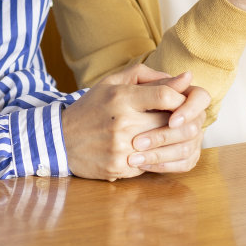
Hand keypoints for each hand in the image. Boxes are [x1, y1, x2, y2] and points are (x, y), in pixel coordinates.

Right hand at [64, 65, 209, 180]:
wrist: (60, 139)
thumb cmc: (91, 108)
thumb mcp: (112, 83)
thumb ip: (148, 77)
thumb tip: (186, 77)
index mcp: (120, 97)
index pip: (165, 96)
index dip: (181, 99)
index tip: (182, 102)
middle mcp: (122, 123)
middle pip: (169, 122)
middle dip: (181, 121)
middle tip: (183, 120)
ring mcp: (121, 148)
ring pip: (164, 146)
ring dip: (171, 142)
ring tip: (171, 136)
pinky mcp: (119, 168)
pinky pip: (150, 163)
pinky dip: (154, 157)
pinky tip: (150, 151)